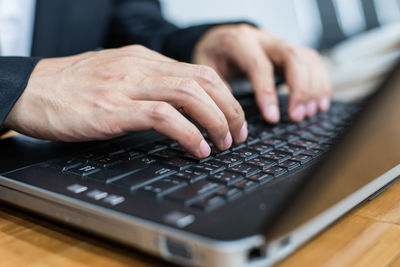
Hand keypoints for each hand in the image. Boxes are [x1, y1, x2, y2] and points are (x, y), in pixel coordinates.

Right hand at [4, 45, 246, 157]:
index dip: (224, 96)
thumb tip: (176, 103)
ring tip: (223, 143)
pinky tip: (197, 149)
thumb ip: (146, 83)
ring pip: (190, 94)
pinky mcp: (114, 109)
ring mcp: (128, 86)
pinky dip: (188, 133)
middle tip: (238, 134)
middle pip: (203, 81)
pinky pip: (164, 116)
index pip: (199, 71)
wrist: (29, 89)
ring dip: (215, 121)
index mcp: (144, 59)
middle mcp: (141, 67)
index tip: (233, 118)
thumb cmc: (71, 86)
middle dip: (229, 109)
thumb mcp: (116, 75)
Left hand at [193, 24, 330, 122]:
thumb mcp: (205, 69)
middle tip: (297, 117)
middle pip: (292, 57)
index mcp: (239, 42)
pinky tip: (319, 103)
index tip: (272, 118)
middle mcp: (263, 39)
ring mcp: (279, 43)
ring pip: (307, 58)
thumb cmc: (214, 55)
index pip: (259, 66)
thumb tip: (233, 117)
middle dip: (299, 90)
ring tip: (308, 113)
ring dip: (313, 88)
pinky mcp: (290, 51)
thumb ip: (218, 89)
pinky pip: (312, 62)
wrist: (220, 39)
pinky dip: (320, 82)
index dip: (268, 93)